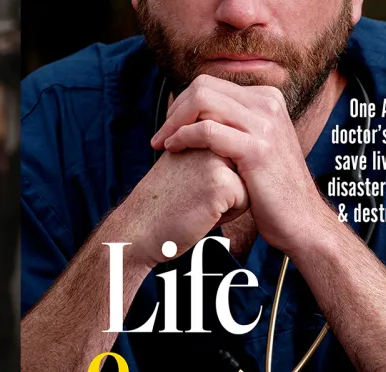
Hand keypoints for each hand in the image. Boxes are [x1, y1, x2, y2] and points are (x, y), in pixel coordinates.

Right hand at [112, 146, 248, 267]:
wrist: (137, 229)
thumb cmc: (161, 203)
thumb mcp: (182, 163)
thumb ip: (207, 149)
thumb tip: (245, 152)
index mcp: (197, 129)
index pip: (234, 155)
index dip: (216, 179)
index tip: (186, 186)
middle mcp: (207, 138)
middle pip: (244, 167)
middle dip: (226, 187)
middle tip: (190, 196)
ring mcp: (215, 158)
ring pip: (248, 183)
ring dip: (228, 201)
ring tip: (196, 203)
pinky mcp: (222, 182)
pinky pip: (245, 201)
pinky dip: (228, 215)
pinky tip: (200, 214)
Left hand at [151, 74, 329, 254]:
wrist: (298, 218)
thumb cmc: (268, 187)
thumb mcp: (254, 145)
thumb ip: (232, 125)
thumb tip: (197, 114)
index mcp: (266, 99)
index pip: (209, 84)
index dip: (181, 104)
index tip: (168, 129)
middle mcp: (268, 104)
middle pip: (202, 87)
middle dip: (174, 111)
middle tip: (160, 137)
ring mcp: (265, 125)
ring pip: (202, 101)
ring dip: (173, 123)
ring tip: (161, 145)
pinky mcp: (257, 150)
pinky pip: (207, 131)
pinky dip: (183, 137)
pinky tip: (173, 151)